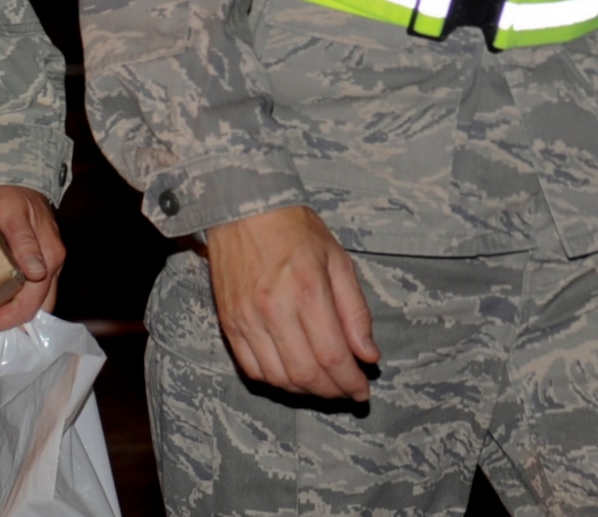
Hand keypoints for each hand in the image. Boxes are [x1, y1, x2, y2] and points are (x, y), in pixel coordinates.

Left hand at [0, 184, 66, 343]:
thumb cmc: (9, 194)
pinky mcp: (40, 265)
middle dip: (4, 328)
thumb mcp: (11, 213)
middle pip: (34, 312)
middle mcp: (53, 266)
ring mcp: (48, 266)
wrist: (15, 177)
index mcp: (50, 257)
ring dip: (8, 320)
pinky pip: (30, 294)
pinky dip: (12, 306)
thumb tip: (37, 273)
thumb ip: (24, 242)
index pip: (28, 305)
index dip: (2, 323)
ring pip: (33, 306)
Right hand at [204, 205, 378, 401]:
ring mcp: (247, 317)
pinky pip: (250, 367)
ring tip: (320, 384)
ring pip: (277, 378)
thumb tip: (368, 355)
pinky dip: (273, 381)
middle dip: (332, 391)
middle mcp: (274, 309)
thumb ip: (355, 311)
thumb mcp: (338, 260)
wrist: (242, 207)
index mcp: (308, 291)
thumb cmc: (294, 228)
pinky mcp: (228, 320)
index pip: (333, 357)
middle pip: (306, 374)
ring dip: (304, 391)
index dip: (351, 382)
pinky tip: (290, 373)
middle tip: (345, 389)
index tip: (362, 389)